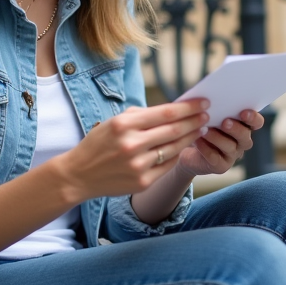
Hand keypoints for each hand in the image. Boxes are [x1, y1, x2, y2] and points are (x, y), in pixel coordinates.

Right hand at [57, 99, 209, 199]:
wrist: (79, 174)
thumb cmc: (99, 143)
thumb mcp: (114, 122)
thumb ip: (141, 115)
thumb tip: (172, 109)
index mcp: (124, 125)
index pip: (166, 113)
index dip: (188, 108)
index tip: (203, 102)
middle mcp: (132, 144)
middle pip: (174, 130)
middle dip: (194, 121)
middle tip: (206, 115)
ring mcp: (138, 165)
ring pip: (174, 148)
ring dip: (190, 137)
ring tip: (200, 129)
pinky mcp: (142, 182)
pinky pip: (167, 165)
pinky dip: (178, 154)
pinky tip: (185, 146)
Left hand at [176, 109, 264, 175]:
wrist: (186, 146)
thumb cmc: (200, 124)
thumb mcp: (207, 113)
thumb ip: (214, 105)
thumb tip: (211, 93)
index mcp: (244, 126)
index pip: (257, 122)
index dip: (253, 118)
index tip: (244, 112)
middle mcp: (241, 142)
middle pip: (245, 136)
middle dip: (236, 128)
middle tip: (225, 122)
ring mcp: (232, 155)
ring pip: (230, 147)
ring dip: (218, 137)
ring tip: (205, 130)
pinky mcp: (221, 166)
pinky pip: (215, 158)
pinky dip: (206, 148)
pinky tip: (198, 140)